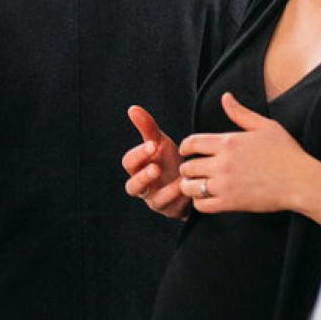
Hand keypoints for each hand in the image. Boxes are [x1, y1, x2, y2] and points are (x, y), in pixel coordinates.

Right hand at [122, 105, 189, 219]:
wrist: (190, 179)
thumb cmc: (170, 159)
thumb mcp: (160, 143)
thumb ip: (147, 127)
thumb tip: (132, 108)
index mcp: (138, 169)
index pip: (129, 163)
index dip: (138, 154)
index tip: (153, 145)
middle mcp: (144, 187)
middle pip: (132, 187)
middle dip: (144, 177)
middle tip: (156, 168)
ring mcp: (157, 201)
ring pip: (154, 201)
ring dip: (167, 190)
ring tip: (181, 179)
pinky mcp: (172, 211)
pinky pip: (174, 208)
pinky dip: (182, 198)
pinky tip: (191, 187)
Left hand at [177, 93, 307, 214]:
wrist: (302, 182)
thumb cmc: (287, 153)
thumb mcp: (265, 126)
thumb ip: (241, 113)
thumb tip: (225, 97)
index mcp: (228, 142)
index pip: (191, 143)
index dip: (185, 147)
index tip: (187, 152)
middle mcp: (222, 162)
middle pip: (188, 166)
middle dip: (187, 168)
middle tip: (192, 171)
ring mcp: (225, 184)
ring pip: (190, 186)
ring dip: (189, 186)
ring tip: (196, 185)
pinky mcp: (231, 203)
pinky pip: (202, 205)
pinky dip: (199, 202)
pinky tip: (207, 198)